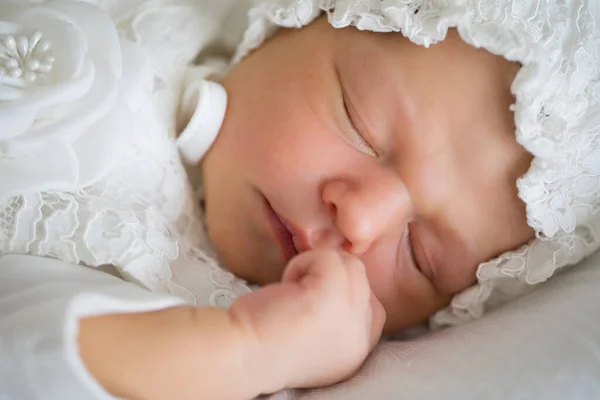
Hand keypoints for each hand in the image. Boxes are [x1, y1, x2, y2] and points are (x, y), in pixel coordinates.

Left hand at [229, 249, 385, 392]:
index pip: (372, 307)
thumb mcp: (315, 339)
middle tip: (297, 296)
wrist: (239, 357)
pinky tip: (284, 286)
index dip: (344, 293)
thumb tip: (338, 277)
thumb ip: (337, 317)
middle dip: (330, 278)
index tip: (311, 300)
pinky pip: (329, 258)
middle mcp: (360, 341)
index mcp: (357, 352)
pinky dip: (302, 263)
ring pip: (350, 265)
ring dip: (316, 268)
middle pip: (363, 281)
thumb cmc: (264, 344)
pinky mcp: (331, 297)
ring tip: (290, 290)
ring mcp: (350, 319)